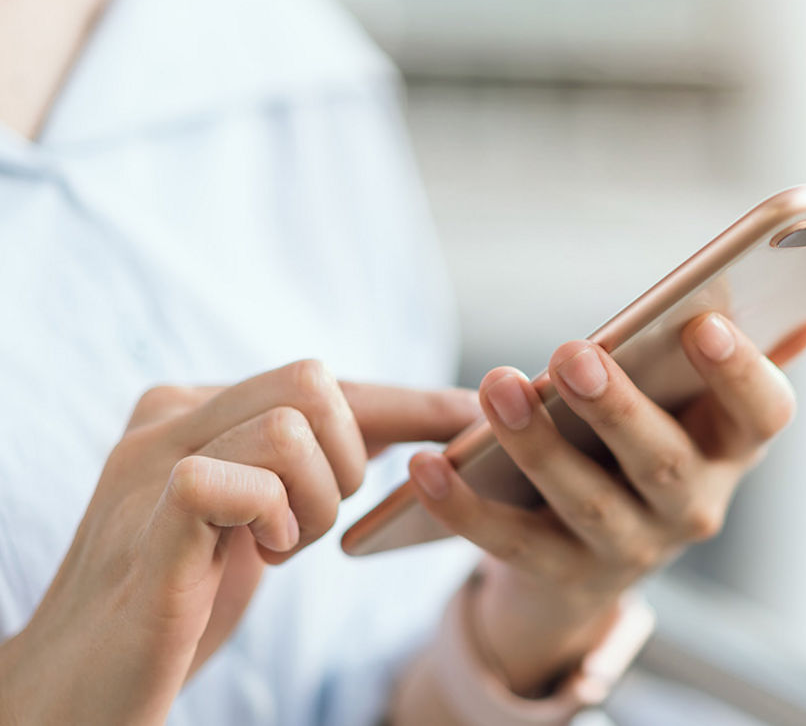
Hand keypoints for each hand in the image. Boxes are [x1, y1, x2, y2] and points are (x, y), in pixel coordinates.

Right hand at [0, 361, 477, 725]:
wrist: (71, 688)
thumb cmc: (173, 605)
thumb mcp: (249, 518)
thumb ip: (295, 466)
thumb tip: (399, 432)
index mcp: (193, 408)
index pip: (322, 383)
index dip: (406, 402)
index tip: (470, 415)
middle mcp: (168, 415)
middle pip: (314, 381)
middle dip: (346, 460)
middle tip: (306, 526)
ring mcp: (152, 460)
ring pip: (292, 424)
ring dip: (315, 501)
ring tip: (274, 549)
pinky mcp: (153, 517)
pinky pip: (246, 476)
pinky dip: (275, 517)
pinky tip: (256, 556)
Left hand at [403, 311, 805, 695]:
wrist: (595, 558)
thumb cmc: (652, 445)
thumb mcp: (700, 406)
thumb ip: (750, 351)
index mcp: (732, 448)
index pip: (764, 414)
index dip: (742, 373)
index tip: (704, 322)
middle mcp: (693, 508)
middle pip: (664, 463)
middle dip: (620, 410)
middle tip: (574, 353)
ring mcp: (629, 550)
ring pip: (587, 504)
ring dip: (540, 448)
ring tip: (496, 389)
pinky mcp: (560, 575)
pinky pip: (510, 545)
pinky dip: (465, 509)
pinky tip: (427, 465)